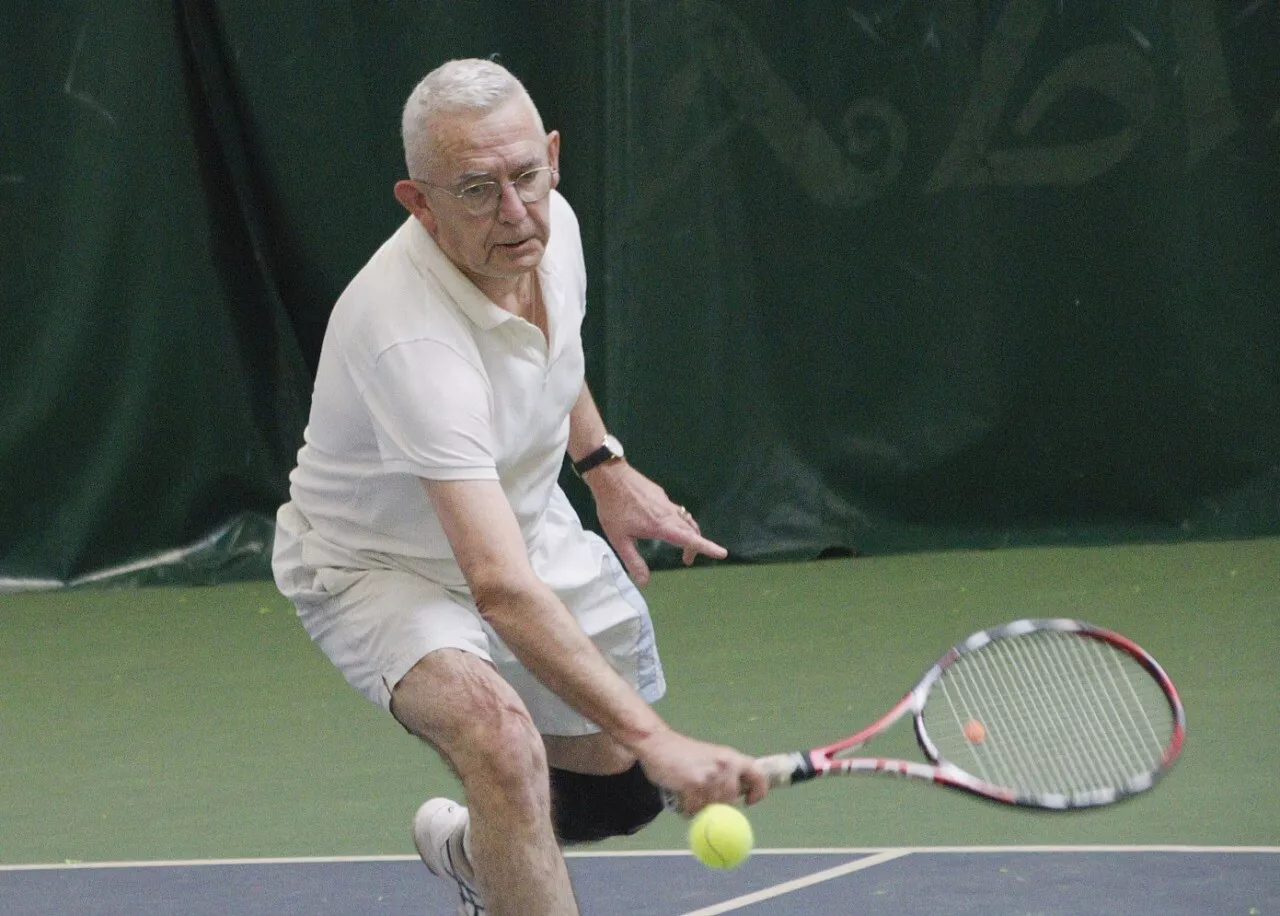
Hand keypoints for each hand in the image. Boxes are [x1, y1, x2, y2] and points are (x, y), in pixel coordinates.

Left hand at [584, 463, 726, 585]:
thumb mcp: (619, 539)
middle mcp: (669, 513)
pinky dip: (679, 521)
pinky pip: (676, 510)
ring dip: (689, 533)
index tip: (722, 553)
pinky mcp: (660, 495)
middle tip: (687, 560)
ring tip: (680, 544)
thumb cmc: (613, 508)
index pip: (690, 539)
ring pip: (686, 519)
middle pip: (692, 530)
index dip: (707, 547)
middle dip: (695, 546)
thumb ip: (633, 561)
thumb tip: (644, 582)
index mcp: (661, 526)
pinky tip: (664, 524)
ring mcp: (666, 502)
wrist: (610, 476)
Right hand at [634, 728, 768, 814]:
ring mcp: (711, 776)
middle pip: (731, 800)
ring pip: (713, 807)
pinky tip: (680, 794)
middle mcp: (725, 765)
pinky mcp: (695, 785)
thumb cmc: (681, 754)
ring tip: (688, 791)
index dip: (758, 792)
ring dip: (700, 805)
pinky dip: (687, 808)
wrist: (657, 744)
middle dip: (717, 803)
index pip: (758, 775)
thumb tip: (735, 797)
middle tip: (701, 793)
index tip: (748, 801)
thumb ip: (725, 773)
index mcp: (731, 757)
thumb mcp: (711, 757)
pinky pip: (695, 810)